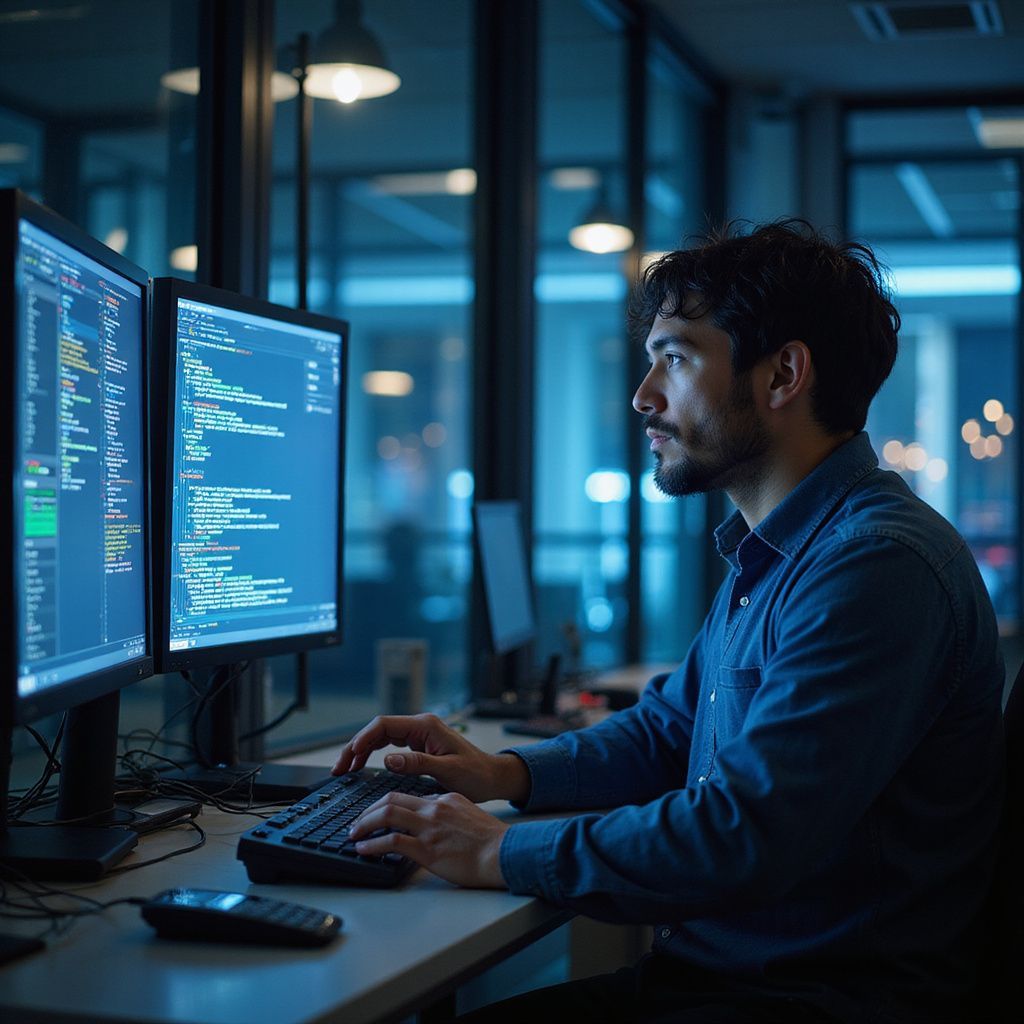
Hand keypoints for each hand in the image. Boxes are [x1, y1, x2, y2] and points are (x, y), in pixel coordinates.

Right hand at [332, 713, 529, 803]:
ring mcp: (420, 734)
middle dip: (356, 746)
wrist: (493, 777)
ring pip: (382, 737)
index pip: (384, 725)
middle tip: (339, 767)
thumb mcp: (447, 771)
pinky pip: (390, 745)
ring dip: (362, 750)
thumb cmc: (476, 774)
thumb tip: (387, 760)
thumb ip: (417, 763)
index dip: (362, 740)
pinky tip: (363, 766)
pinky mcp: (420, 745)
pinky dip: (373, 754)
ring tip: (345, 768)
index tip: (348, 758)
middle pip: (378, 729)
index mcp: (425, 726)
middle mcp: (420, 726)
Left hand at [348, 790, 508, 887]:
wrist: (504, 852)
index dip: (385, 805)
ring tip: (354, 835)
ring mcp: (429, 828)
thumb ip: (448, 815)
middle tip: (357, 822)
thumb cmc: (491, 842)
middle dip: (368, 811)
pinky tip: (364, 850)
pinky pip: (392, 841)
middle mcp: (434, 809)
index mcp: (443, 800)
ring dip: (364, 825)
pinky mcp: (427, 849)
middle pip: (390, 800)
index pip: (406, 796)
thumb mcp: (467, 817)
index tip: (375, 814)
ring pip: (386, 815)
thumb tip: (432, 825)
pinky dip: (373, 844)